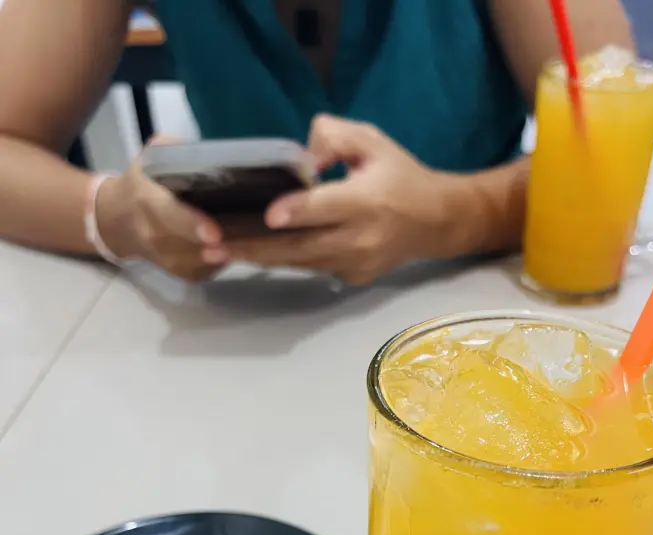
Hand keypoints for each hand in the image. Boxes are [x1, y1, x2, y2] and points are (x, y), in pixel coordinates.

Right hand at [96, 139, 230, 280]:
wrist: (118, 219)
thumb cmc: (142, 183)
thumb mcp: (151, 157)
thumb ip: (172, 151)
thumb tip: (202, 151)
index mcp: (146, 199)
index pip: (167, 214)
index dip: (189, 223)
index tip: (213, 231)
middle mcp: (150, 232)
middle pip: (178, 245)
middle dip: (203, 247)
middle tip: (227, 243)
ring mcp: (160, 255)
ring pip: (187, 265)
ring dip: (211, 261)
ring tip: (234, 249)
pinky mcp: (173, 271)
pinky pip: (194, 274)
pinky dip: (212, 268)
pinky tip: (227, 255)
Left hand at [231, 114, 463, 285]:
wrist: (436, 222)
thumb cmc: (400, 174)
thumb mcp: (372, 140)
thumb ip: (334, 136)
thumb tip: (300, 156)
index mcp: (368, 200)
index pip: (327, 207)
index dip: (298, 211)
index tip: (269, 214)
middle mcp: (360, 238)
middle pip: (301, 246)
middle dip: (255, 247)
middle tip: (214, 245)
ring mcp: (356, 263)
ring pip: (301, 262)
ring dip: (260, 257)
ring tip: (220, 252)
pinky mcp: (352, 278)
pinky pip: (311, 268)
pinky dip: (283, 261)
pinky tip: (253, 253)